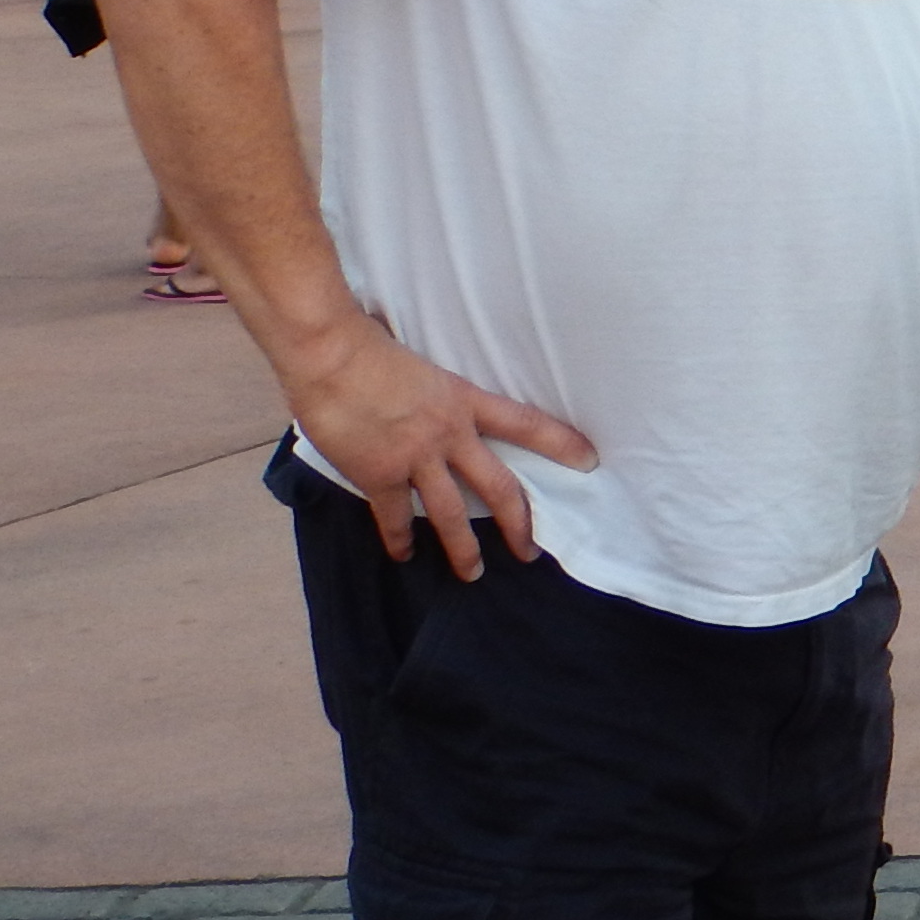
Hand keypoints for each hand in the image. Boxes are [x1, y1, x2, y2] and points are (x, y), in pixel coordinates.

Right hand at [281, 311, 596, 577]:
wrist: (331, 355)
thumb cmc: (370, 347)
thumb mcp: (423, 368)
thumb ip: (435, 396)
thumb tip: (433, 408)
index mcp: (463, 400)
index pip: (525, 423)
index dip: (560, 443)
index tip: (588, 461)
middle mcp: (449, 433)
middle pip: (498, 486)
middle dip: (518, 523)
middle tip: (529, 551)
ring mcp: (415, 457)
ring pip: (451, 515)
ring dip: (463, 549)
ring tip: (472, 572)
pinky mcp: (380, 475)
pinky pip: (396, 518)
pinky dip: (399, 540)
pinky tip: (403, 554)